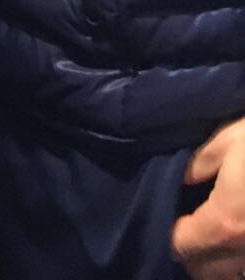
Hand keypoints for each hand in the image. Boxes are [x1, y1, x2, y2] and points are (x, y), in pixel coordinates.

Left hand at [173, 118, 244, 277]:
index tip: (169, 215)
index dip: (170, 233)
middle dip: (192, 253)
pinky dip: (241, 261)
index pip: (183, 245)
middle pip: (205, 272)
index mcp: (227, 223)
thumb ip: (199, 163)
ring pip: (233, 276)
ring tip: (214, 235)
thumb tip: (182, 178)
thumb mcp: (231, 141)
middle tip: (188, 226)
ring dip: (218, 262)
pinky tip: (239, 237)